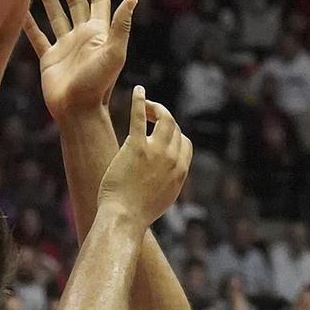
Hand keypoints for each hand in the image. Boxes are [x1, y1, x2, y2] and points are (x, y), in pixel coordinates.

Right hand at [23, 0, 136, 120]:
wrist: (78, 112)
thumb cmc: (98, 85)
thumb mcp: (113, 54)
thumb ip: (120, 26)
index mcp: (98, 32)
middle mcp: (82, 36)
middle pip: (75, 2)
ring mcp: (65, 47)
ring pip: (56, 15)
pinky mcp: (50, 59)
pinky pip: (39, 37)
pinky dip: (31, 24)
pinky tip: (23, 12)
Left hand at [98, 87, 192, 226]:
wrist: (124, 219)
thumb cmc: (137, 213)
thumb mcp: (162, 199)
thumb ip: (167, 183)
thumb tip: (164, 179)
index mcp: (180, 171)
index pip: (185, 143)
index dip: (174, 136)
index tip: (159, 135)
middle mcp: (172, 159)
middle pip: (174, 128)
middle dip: (163, 118)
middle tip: (149, 116)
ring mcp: (155, 152)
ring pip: (164, 118)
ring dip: (155, 108)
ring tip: (145, 105)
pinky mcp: (135, 147)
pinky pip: (139, 117)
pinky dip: (140, 100)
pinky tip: (138, 91)